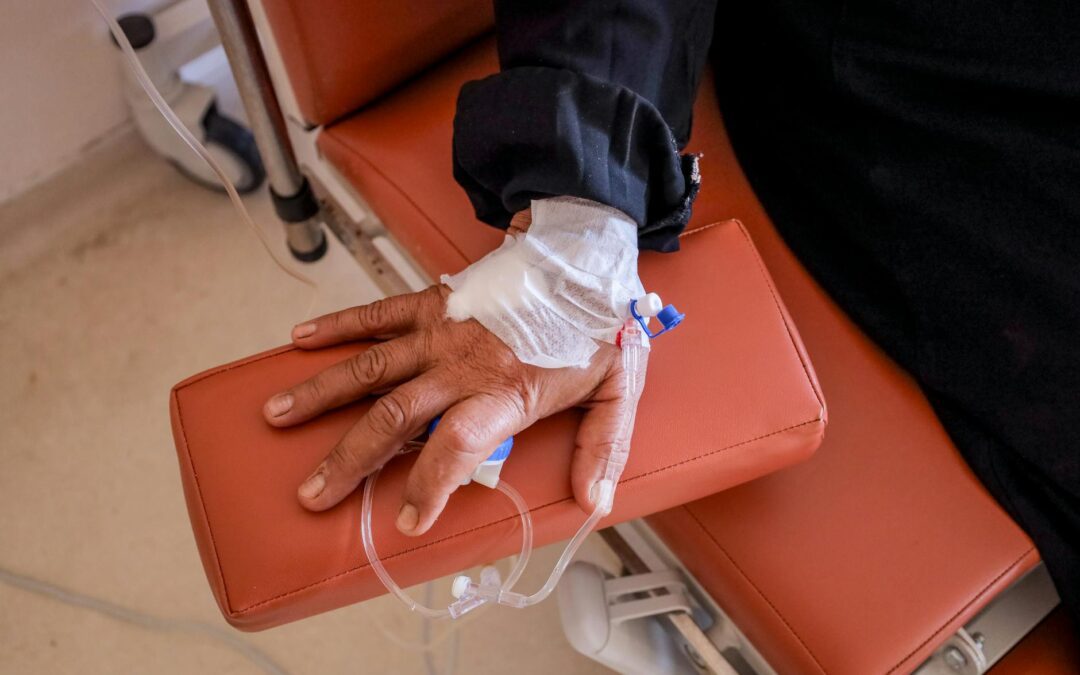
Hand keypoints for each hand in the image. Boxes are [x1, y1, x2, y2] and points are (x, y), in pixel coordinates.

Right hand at [264, 285, 645, 535]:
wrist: (582, 257)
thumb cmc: (595, 328)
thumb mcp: (617, 390)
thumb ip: (601, 448)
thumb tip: (594, 504)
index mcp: (505, 391)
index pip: (457, 447)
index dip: (430, 487)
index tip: (409, 521)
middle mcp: (461, 364)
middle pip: (394, 417)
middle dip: (349, 459)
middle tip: (313, 494)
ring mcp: (440, 330)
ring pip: (369, 368)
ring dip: (321, 394)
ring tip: (276, 417)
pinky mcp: (431, 302)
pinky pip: (377, 314)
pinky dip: (338, 326)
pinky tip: (299, 341)